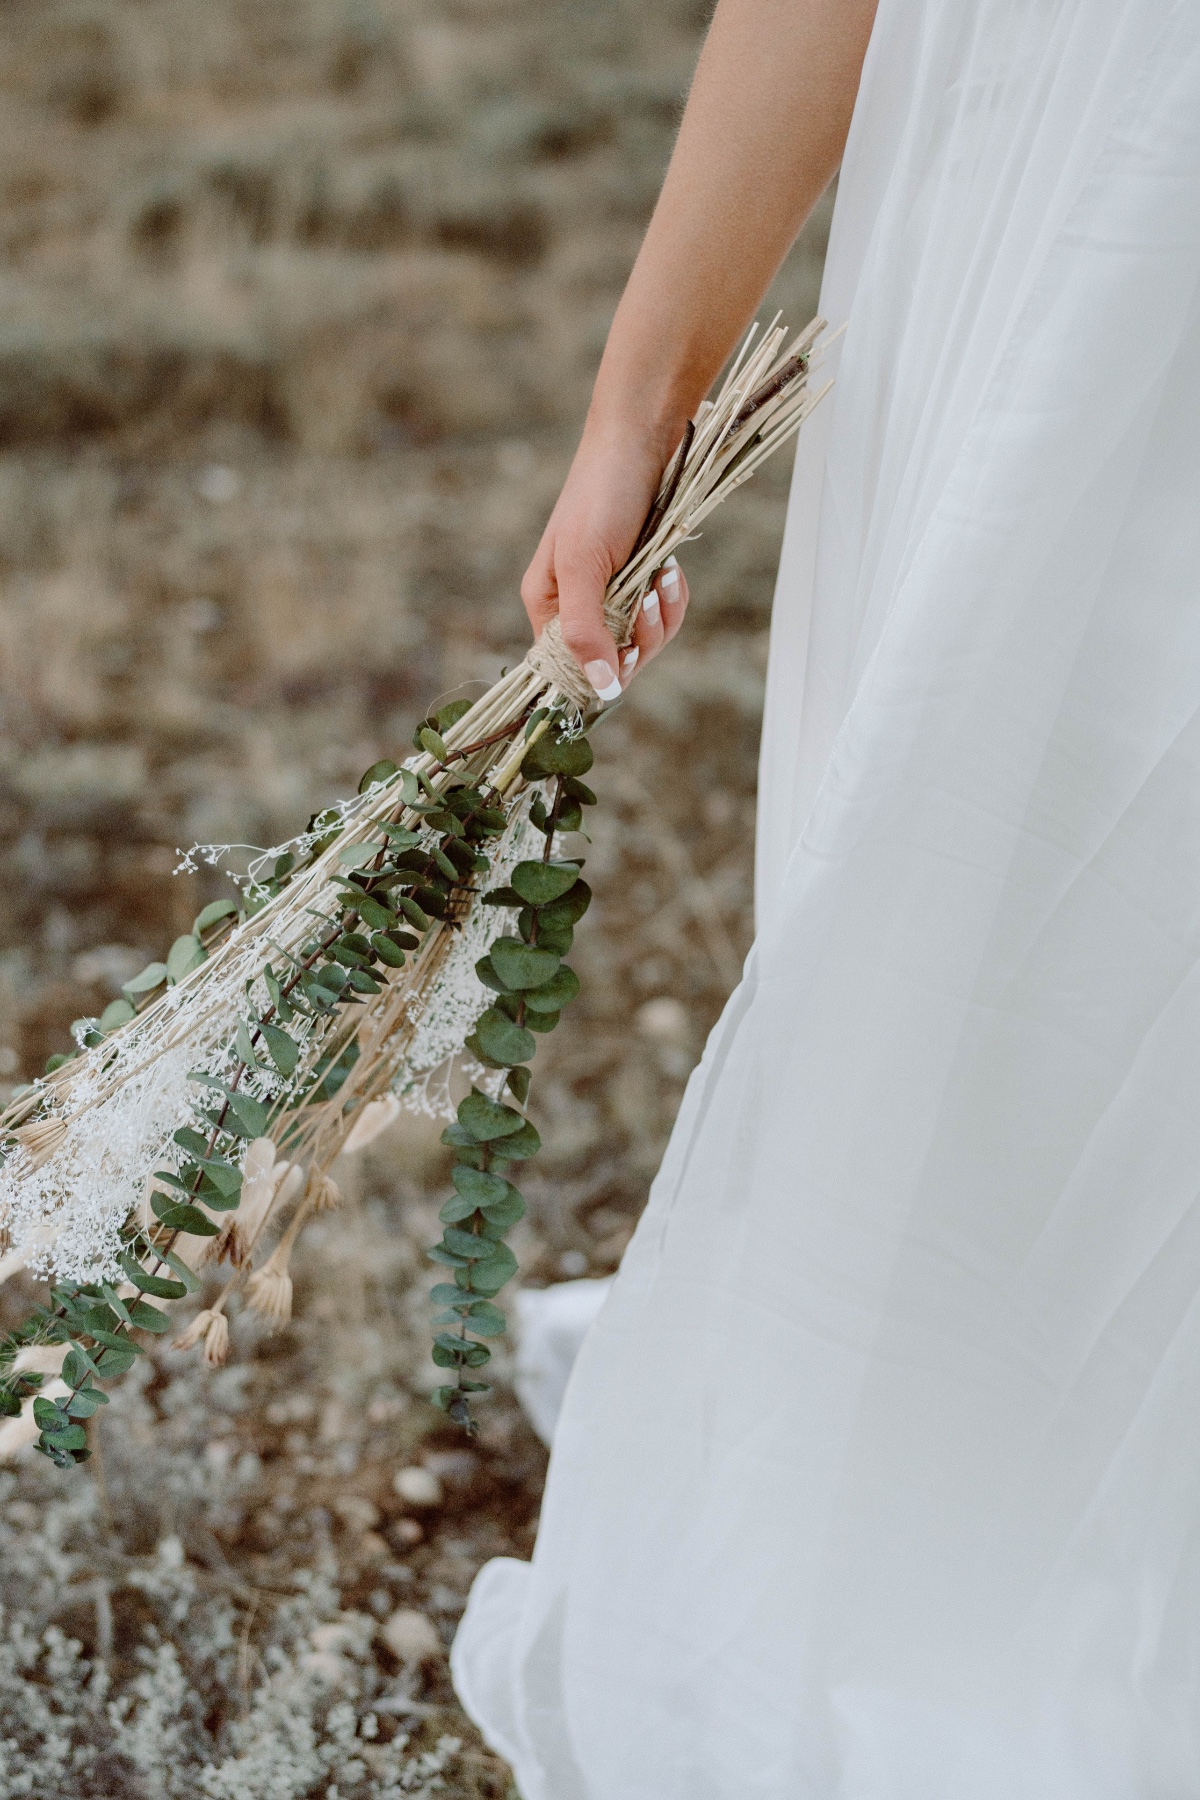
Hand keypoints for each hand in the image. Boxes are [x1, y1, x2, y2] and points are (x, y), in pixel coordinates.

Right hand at [520, 421, 690, 702]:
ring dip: (660, 615)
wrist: (642, 438)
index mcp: (548, 604)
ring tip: (663, 577)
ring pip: (643, 640)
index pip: (566, 667)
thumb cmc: (601, 494)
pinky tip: (672, 571)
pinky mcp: (643, 579)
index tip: (625, 655)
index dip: (597, 672)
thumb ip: (585, 629)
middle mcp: (577, 604)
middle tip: (648, 599)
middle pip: (612, 660)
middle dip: (639, 638)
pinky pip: (663, 614)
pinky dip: (672, 598)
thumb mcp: (585, 566)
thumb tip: (598, 687)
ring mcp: (613, 593)